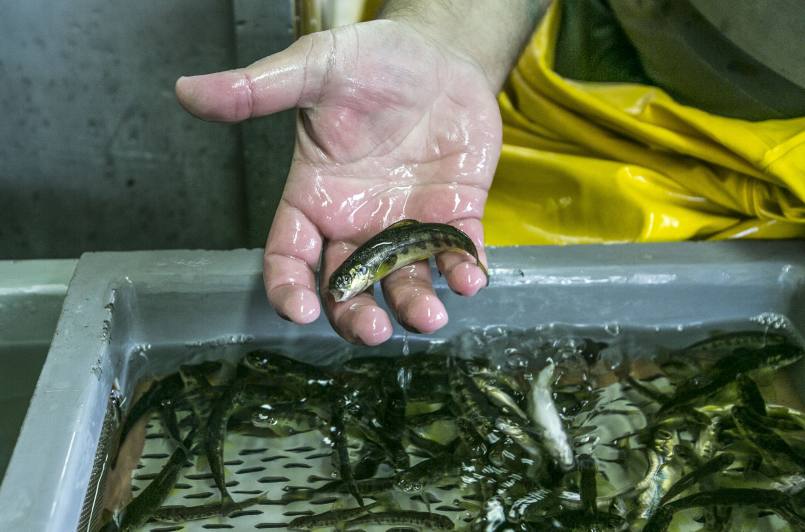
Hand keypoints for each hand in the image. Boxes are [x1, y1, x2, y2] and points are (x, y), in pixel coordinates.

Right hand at [175, 20, 500, 344]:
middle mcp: (359, 221)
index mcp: (316, 198)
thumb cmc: (373, 61)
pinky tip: (471, 277)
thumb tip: (188, 90)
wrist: (439, 53)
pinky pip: (457, 254)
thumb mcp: (315, 69)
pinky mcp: (455, 215)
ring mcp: (408, 223)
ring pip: (405, 282)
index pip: (289, 257)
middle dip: (357, 315)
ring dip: (415, 305)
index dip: (290, 289)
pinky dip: (465, 271)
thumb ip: (259, 90)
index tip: (302, 311)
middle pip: (348, 287)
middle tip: (371, 329)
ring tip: (428, 316)